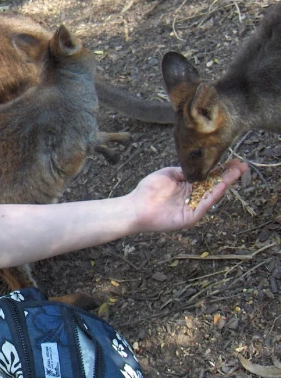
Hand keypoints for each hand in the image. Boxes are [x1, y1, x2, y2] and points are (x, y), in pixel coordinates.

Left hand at [129, 159, 247, 232]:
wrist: (136, 206)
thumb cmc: (148, 190)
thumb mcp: (169, 174)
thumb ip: (185, 171)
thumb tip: (199, 165)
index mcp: (188, 187)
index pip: (208, 177)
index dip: (221, 169)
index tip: (234, 160)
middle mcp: (193, 197)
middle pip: (214, 185)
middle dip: (229, 175)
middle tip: (242, 165)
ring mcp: (193, 207)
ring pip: (213, 194)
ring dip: (226, 182)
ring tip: (237, 171)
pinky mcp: (191, 216)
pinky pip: (205, 204)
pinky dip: (215, 194)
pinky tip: (223, 183)